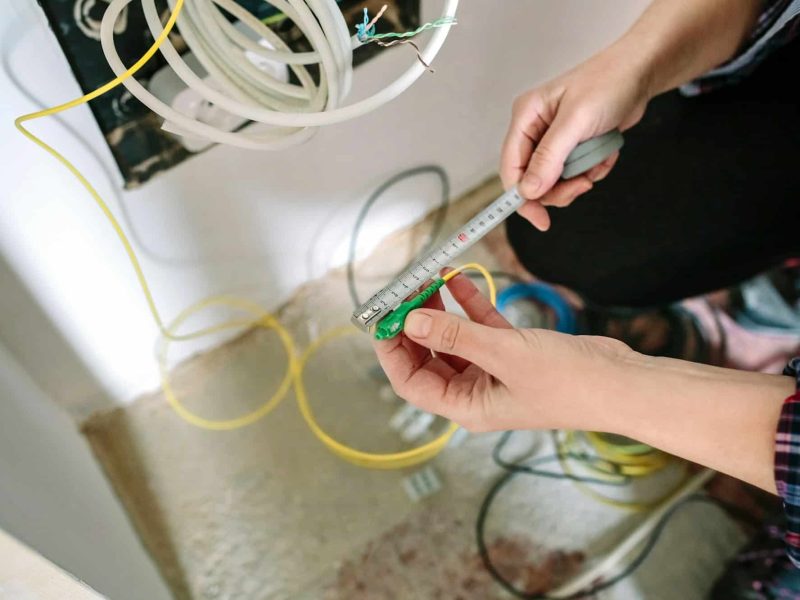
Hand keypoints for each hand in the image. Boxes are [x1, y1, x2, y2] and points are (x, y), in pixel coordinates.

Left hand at [373, 273, 633, 432]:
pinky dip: (469, 305)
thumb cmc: (568, 382)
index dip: (392, 351)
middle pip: (429, 357)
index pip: (412, 382)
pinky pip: (480, 327)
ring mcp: (494, 372)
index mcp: (467, 406)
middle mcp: (475, 392)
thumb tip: (409, 322)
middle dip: (414, 325)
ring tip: (427, 279)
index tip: (382, 319)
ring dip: (439, 311)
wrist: (621, 382)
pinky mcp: (513, 353)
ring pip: (453, 339)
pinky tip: (457, 279)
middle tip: (404, 292)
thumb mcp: (504, 354)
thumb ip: (455, 336)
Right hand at [500, 44, 651, 229]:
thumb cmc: (608, 83)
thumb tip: (528, 190)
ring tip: (597, 161)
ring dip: (580, 178)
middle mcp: (535, 130)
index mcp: (526, 117)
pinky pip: (575, 174)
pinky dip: (592, 170)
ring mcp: (554, 139)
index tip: (540, 219)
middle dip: (559, 188)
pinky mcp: (572, 146)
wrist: (641, 71)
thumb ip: (549, 157)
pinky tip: (605, 152)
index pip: (511, 168)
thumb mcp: (575, 122)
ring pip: (555, 181)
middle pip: (533, 180)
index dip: (522, 197)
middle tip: (582, 185)